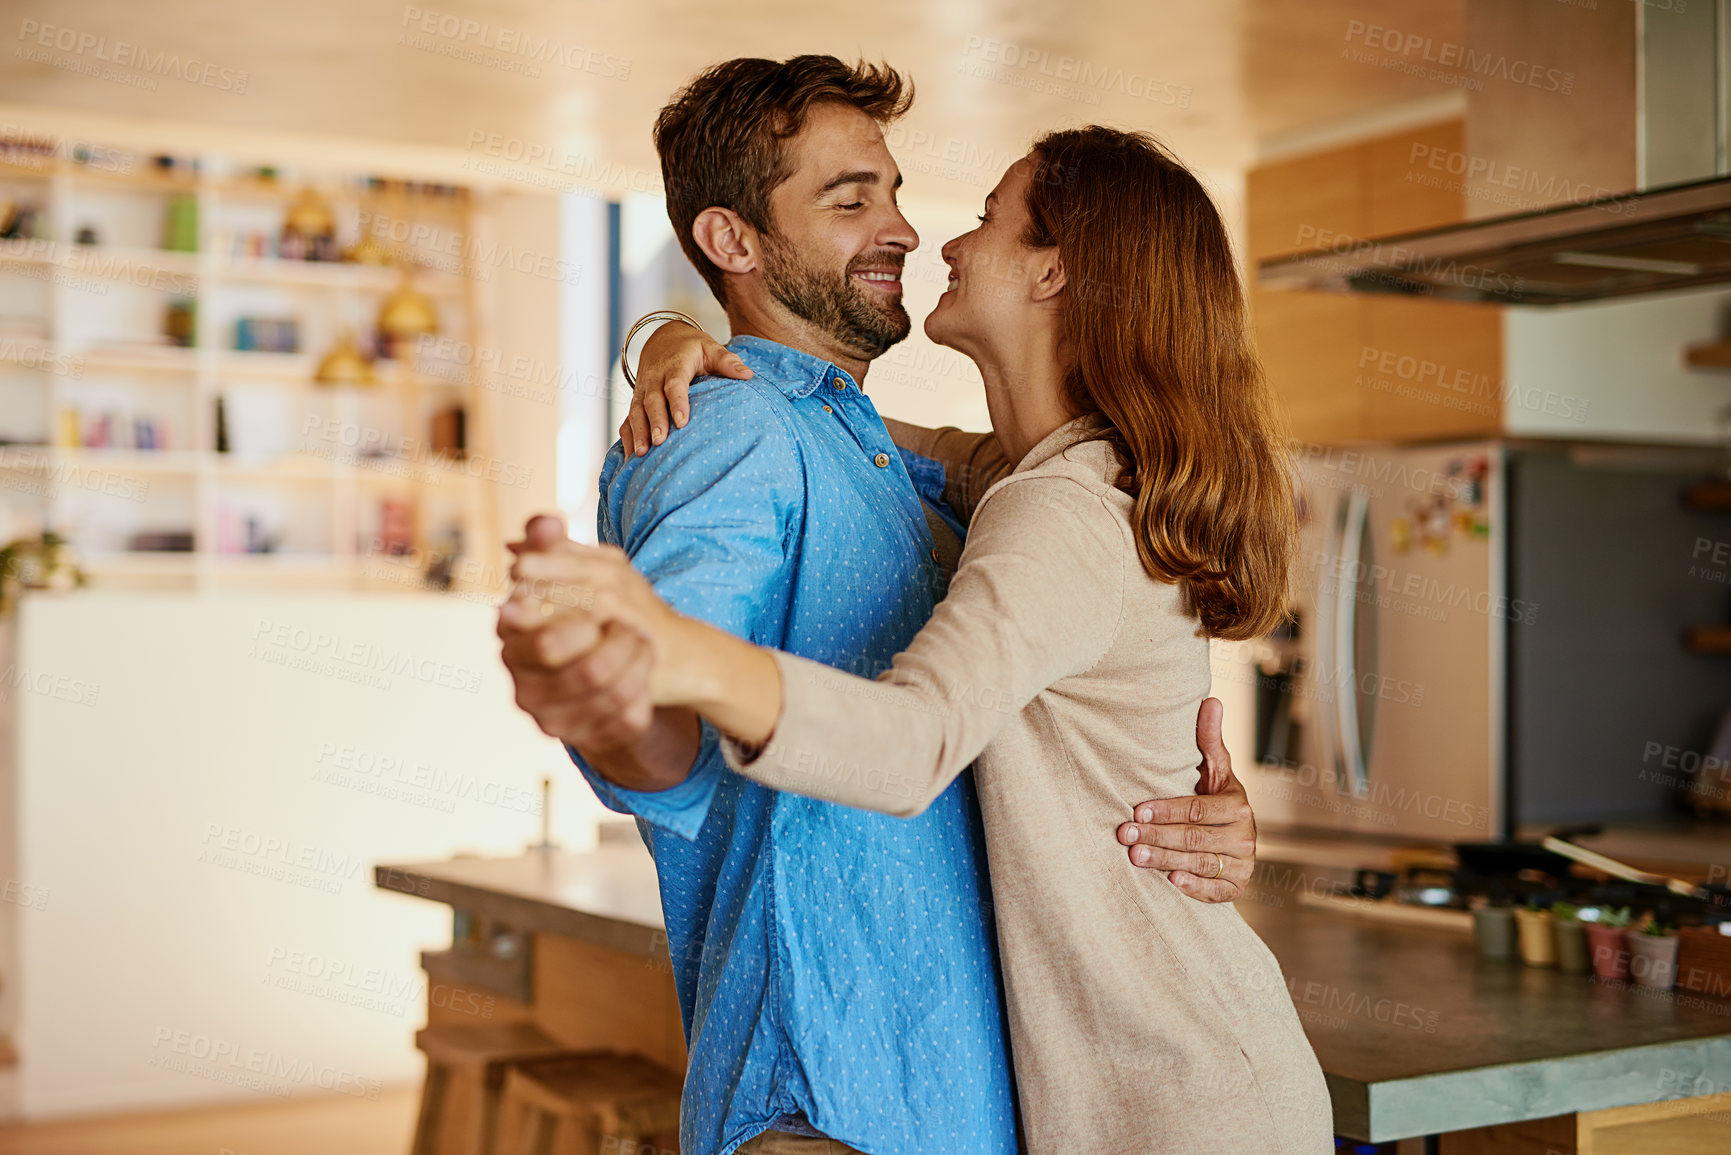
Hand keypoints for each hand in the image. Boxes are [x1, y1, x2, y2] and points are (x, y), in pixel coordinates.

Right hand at [497, 514, 655, 750]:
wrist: (607, 662)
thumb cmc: (580, 608)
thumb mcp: (566, 573)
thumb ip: (549, 544)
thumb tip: (548, 521)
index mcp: (513, 645)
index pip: (547, 642)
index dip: (584, 623)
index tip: (605, 608)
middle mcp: (525, 689)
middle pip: (587, 673)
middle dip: (620, 646)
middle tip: (634, 627)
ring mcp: (554, 719)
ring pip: (612, 697)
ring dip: (637, 665)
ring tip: (643, 644)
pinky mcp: (588, 738)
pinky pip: (626, 722)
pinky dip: (643, 694)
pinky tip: (645, 678)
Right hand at [620, 320, 751, 456]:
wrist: (663, 340)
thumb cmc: (693, 349)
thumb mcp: (711, 349)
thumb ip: (727, 362)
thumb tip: (747, 375)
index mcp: (675, 365)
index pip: (675, 384)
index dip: (677, 402)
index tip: (683, 421)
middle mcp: (654, 379)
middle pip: (652, 401)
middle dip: (655, 422)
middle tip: (660, 442)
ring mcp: (642, 391)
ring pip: (636, 412)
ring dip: (639, 433)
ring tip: (642, 454)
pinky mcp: (636, 402)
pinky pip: (628, 420)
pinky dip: (628, 439)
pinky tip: (630, 459)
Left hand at [1116, 697, 1257, 901]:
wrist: (1231, 839)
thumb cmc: (1212, 798)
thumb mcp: (1213, 769)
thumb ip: (1208, 739)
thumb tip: (1211, 700)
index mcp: (1237, 805)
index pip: (1197, 810)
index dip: (1166, 810)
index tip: (1137, 811)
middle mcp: (1244, 835)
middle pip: (1195, 838)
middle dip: (1158, 836)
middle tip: (1125, 836)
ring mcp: (1242, 864)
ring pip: (1199, 863)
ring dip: (1166, 860)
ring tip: (1135, 856)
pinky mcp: (1236, 887)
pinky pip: (1215, 891)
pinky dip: (1194, 887)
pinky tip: (1172, 881)